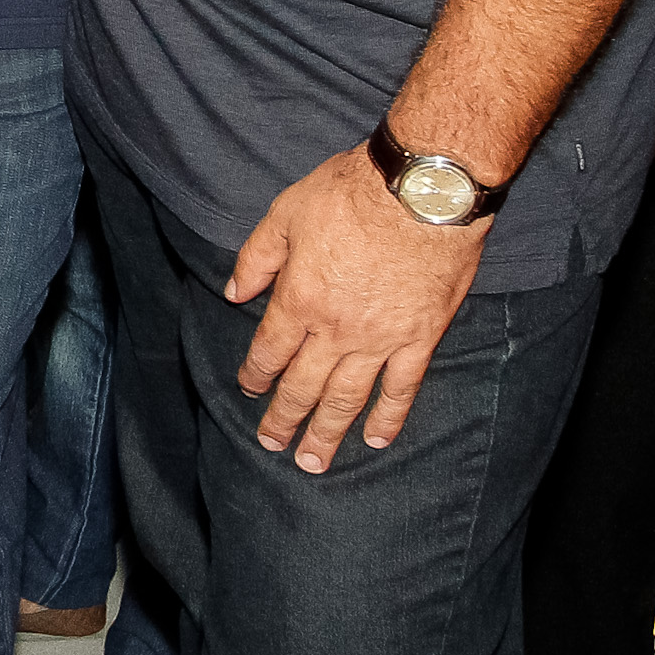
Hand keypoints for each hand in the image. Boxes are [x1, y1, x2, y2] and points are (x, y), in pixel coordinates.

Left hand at [226, 144, 487, 471]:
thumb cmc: (349, 195)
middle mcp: (336, 330)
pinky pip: (402, 388)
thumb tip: (233, 293)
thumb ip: (257, 259)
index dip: (256, 375)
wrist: (421, 193)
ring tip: (313, 461)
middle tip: (272, 445)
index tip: (248, 391)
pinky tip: (376, 439)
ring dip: (328, 431)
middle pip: (304, 385)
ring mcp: (380, 339)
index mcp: (298, 299)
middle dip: (284, 417)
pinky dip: (389, 417)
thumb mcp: (284, 214)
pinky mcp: (421, 338)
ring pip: (348, 397)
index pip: (270, 351)